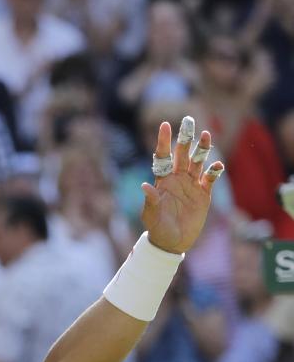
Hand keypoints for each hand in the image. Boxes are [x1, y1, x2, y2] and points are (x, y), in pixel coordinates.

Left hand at [140, 119, 223, 253]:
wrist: (172, 241)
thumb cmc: (157, 226)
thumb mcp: (151, 214)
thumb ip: (150, 199)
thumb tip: (144, 185)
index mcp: (162, 180)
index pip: (163, 156)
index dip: (164, 141)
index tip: (165, 124)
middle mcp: (177, 178)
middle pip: (182, 154)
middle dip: (185, 138)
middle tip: (189, 120)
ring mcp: (191, 185)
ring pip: (198, 162)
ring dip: (203, 149)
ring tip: (207, 134)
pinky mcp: (203, 194)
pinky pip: (210, 179)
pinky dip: (214, 171)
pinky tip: (217, 164)